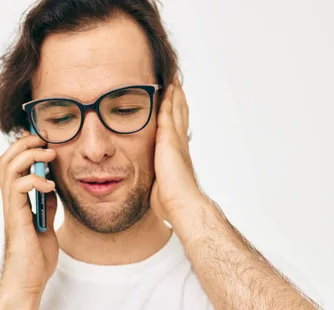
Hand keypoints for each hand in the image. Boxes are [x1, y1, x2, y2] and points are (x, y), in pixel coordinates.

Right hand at [0, 130, 58, 295]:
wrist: (28, 282)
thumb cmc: (35, 259)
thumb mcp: (47, 225)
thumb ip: (46, 206)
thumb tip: (51, 188)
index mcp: (17, 202)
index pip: (12, 165)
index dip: (25, 149)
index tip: (45, 142)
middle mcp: (10, 202)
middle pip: (5, 160)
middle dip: (24, 144)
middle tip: (45, 141)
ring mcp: (11, 209)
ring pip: (8, 168)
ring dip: (29, 156)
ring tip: (49, 155)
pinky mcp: (16, 217)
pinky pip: (19, 188)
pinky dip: (35, 180)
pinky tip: (50, 186)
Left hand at [150, 74, 204, 235]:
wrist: (181, 204)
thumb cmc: (171, 202)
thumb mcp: (160, 187)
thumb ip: (156, 181)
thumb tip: (152, 188)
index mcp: (176, 155)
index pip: (176, 130)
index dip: (176, 116)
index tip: (174, 104)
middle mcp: (178, 144)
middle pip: (179, 115)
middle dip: (177, 100)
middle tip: (176, 83)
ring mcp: (175, 141)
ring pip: (175, 111)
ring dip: (174, 95)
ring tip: (173, 80)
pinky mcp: (169, 140)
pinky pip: (168, 114)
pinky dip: (168, 100)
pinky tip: (166, 89)